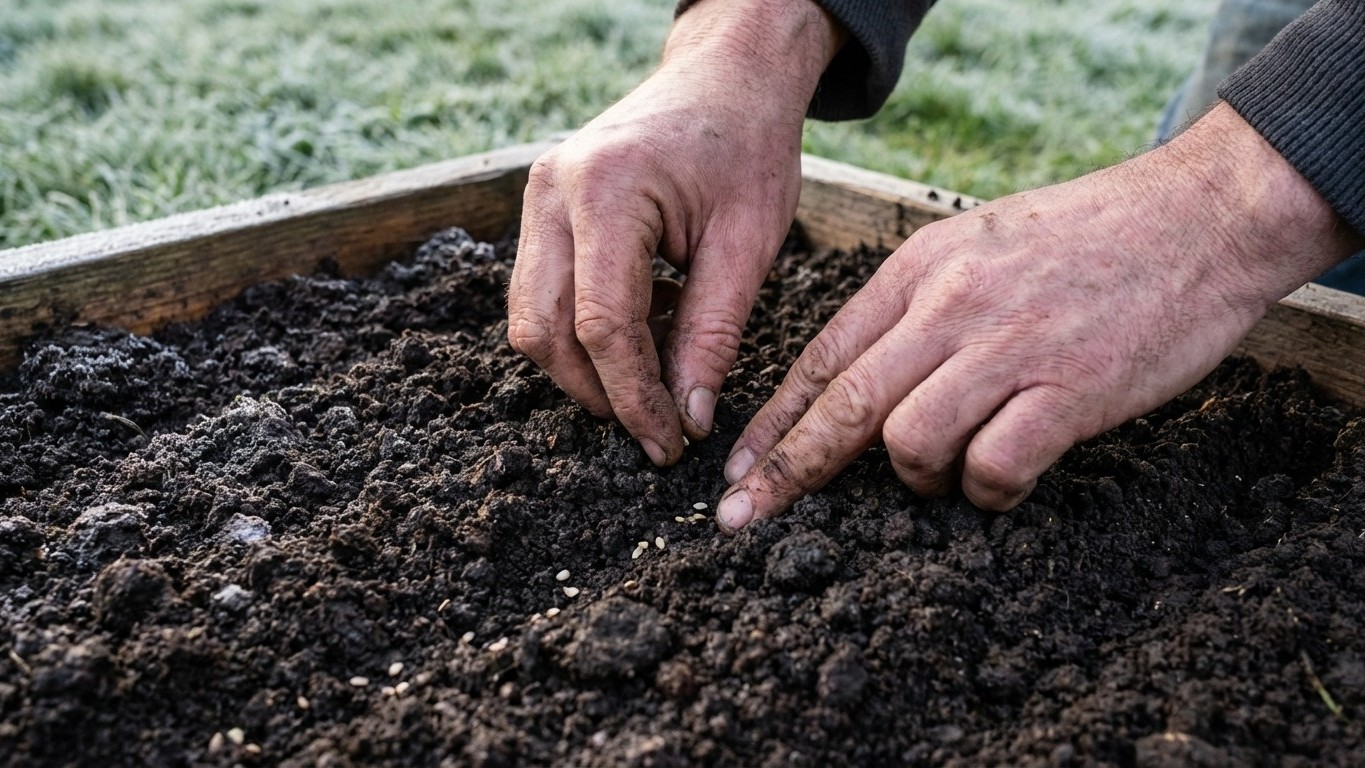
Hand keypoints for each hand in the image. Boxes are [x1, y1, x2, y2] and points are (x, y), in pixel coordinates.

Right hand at [507, 0, 844, 464]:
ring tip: (654, 379)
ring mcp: (537, 196)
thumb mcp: (748, 244)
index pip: (602, 325)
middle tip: (656, 428)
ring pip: (532, 316)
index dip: (633, 398)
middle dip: (597, 392)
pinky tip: (643, 331)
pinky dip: (583, 330)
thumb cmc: (748, 146)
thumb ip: (713, 334)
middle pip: (545, 329)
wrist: (727, 75)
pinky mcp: (542, 207)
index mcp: (609, 190)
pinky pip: (542, 291)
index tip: (667, 444)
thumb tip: (686, 419)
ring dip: (585, 365)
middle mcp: (553, 191)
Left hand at [717, 102, 1361, 530]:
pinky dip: (988, 490)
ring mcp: (1009, 347)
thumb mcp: (979, 243)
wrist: (1200, 214)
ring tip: (953, 471)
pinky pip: (994, 465)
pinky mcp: (1069, 389)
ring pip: (909, 441)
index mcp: (921, 271)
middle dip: (788, 470)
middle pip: (845, 405)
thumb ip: (920, 306)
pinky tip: (1007, 478)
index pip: (824, 356)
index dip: (774, 420)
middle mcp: (951, 308)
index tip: (741, 467)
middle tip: (744, 516)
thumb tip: (865, 379)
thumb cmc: (1089, 235)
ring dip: (917, 477)